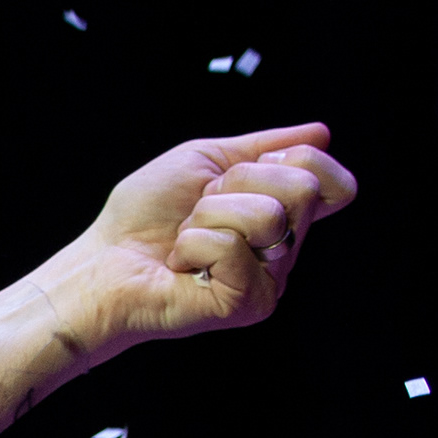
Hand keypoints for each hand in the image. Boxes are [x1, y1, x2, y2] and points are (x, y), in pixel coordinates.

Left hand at [0, 123, 359, 428]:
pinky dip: (195, 243)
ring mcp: (270, 281)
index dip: (297, 161)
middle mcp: (285, 251)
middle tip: (201, 208)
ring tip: (187, 238)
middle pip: (304, 188)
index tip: (242, 170)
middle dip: (238, 182)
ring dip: (210, 214)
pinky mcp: (248, 304)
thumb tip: (323, 133)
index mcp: (280, 217)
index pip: (336, 184)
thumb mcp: (203, 161)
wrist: (101, 263)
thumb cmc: (143, 218)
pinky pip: (233, 245)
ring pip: (268, 215)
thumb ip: (264, 146)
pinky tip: (182, 266)